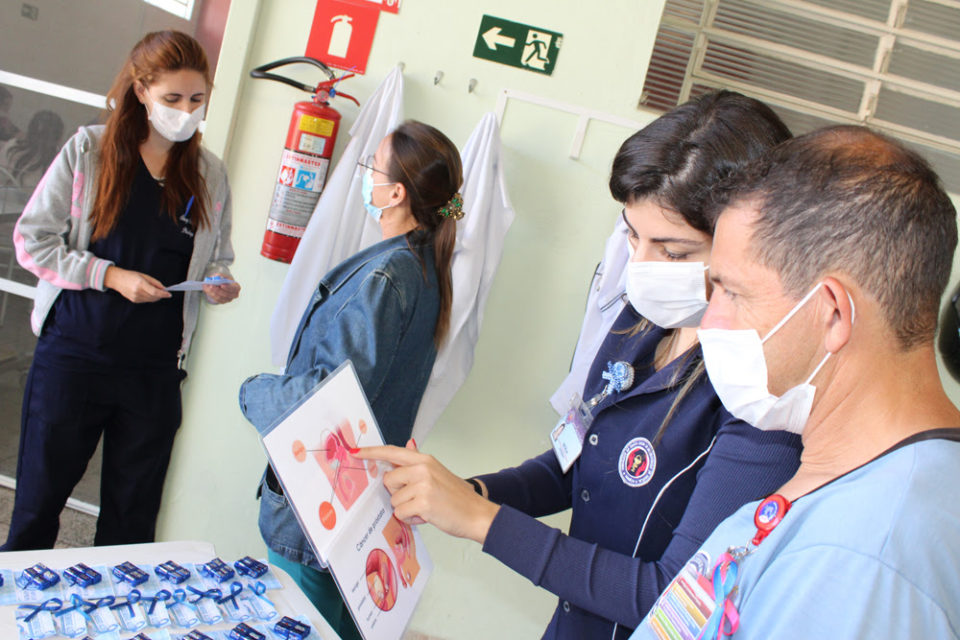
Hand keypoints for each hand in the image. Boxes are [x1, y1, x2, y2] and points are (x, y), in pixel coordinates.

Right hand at [104, 266, 170, 302]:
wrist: (117, 280)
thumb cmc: (130, 276)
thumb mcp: (144, 276)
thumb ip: (155, 282)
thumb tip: (163, 288)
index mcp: (140, 284)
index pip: (155, 292)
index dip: (163, 294)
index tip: (169, 294)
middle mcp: (138, 291)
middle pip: (154, 297)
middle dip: (161, 295)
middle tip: (164, 292)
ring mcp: (135, 297)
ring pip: (151, 300)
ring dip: (156, 297)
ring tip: (156, 291)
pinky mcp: (134, 300)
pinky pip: (146, 301)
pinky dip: (150, 298)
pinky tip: (147, 293)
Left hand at [202, 273, 240, 303]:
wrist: (223, 284)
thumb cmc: (225, 280)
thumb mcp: (224, 275)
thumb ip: (220, 275)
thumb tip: (215, 277)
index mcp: (237, 287)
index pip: (233, 288)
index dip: (227, 287)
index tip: (221, 285)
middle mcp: (234, 294)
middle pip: (226, 294)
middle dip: (217, 290)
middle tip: (210, 285)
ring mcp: (229, 299)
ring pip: (220, 297)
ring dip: (212, 292)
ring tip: (207, 287)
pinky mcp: (223, 301)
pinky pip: (216, 299)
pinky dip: (211, 295)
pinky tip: (207, 290)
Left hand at [355, 440, 499, 544]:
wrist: (476, 513)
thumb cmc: (456, 497)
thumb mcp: (437, 472)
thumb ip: (418, 461)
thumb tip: (409, 443)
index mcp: (424, 459)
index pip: (392, 452)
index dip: (371, 452)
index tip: (354, 452)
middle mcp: (422, 468)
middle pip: (388, 480)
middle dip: (398, 493)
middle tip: (417, 498)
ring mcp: (423, 484)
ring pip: (394, 499)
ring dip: (406, 509)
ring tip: (425, 508)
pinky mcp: (423, 502)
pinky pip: (401, 513)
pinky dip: (410, 519)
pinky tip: (426, 516)